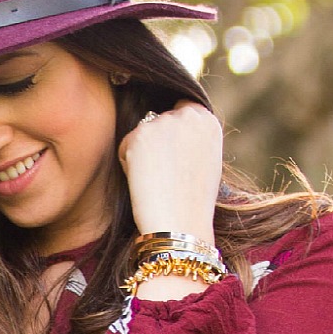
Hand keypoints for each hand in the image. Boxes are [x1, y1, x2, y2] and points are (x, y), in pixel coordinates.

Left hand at [117, 100, 223, 245]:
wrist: (181, 224)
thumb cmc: (192, 201)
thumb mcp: (204, 159)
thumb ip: (191, 136)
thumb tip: (170, 124)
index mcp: (207, 120)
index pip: (182, 109)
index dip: (172, 131)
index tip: (171, 155)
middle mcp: (187, 115)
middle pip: (157, 120)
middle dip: (156, 142)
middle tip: (166, 175)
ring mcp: (163, 123)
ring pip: (140, 134)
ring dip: (142, 154)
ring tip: (159, 180)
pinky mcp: (140, 135)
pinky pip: (125, 147)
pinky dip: (128, 164)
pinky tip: (146, 182)